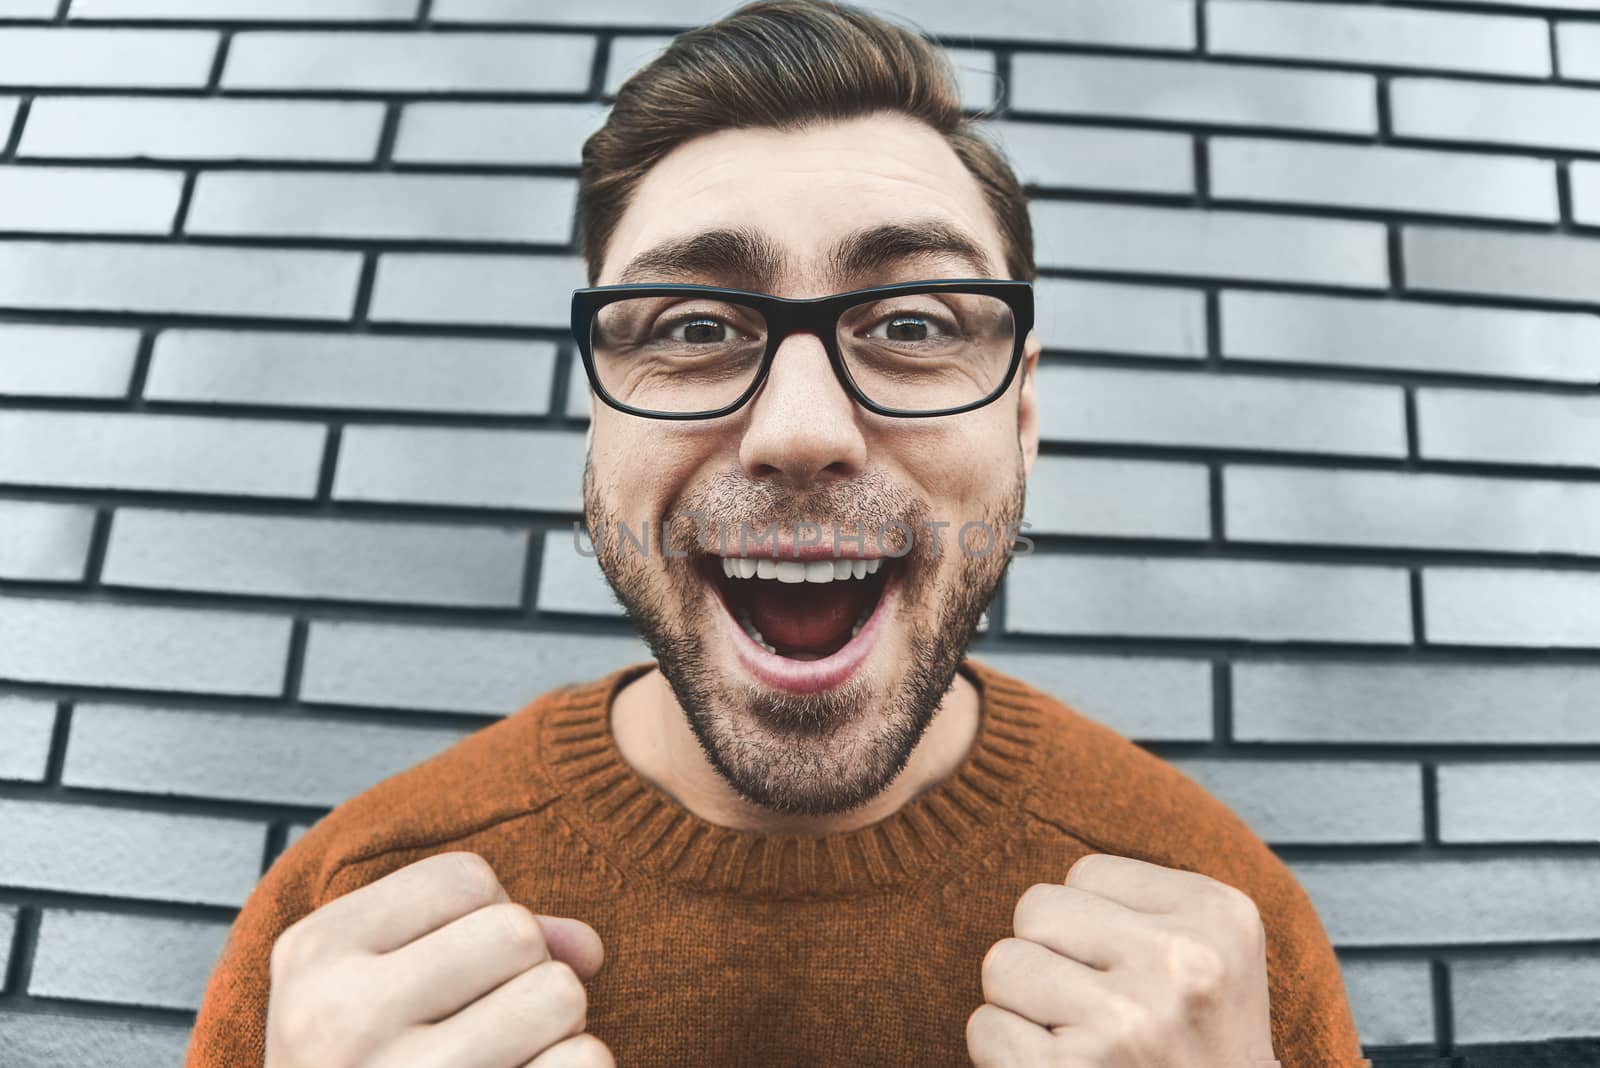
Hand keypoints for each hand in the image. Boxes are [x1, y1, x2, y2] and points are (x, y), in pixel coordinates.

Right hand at [265, 851, 611, 1067]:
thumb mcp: (383, 989)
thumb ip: (483, 937)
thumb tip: (589, 947)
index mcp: (313, 954)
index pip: (466, 880)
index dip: (482, 923)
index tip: (445, 981)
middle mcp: (339, 1019)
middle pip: (518, 933)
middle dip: (525, 974)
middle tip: (482, 1030)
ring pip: (560, 994)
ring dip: (553, 1030)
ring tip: (498, 1065)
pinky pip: (583, 1064)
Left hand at [968, 854, 1278, 1067]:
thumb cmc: (1198, 1047)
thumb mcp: (1215, 954)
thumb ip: (1146, 898)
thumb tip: (1022, 807)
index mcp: (1220, 915)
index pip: (1084, 874)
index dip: (1090, 929)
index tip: (1133, 979)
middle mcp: (1181, 964)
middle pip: (1034, 909)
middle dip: (1049, 958)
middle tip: (1096, 1013)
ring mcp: (1127, 1023)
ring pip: (1003, 964)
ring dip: (1024, 1007)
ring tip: (1080, 1043)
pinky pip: (984, 1027)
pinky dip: (1004, 1054)